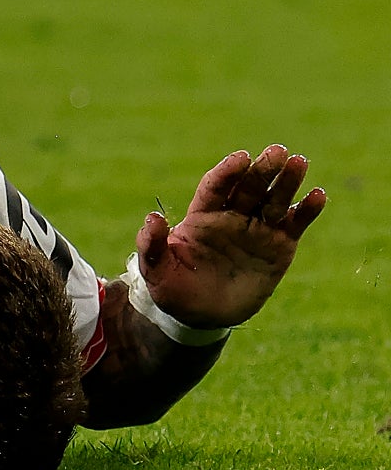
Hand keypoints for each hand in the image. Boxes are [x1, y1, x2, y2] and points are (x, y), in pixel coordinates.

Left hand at [136, 144, 326, 327]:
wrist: (201, 317)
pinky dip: (306, 210)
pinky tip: (317, 195)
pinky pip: (294, 224)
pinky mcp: (279, 247)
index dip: (228, 171)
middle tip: (277, 151)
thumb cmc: (174, 290)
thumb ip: (152, 244)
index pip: (216, 186)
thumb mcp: (156, 269)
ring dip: (287, 181)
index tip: (241, 158)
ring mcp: (257, 230)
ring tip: (299, 162)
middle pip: (249, 186)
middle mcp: (232, 217)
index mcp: (202, 216)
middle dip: (262, 168)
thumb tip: (153, 218)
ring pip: (275, 199)